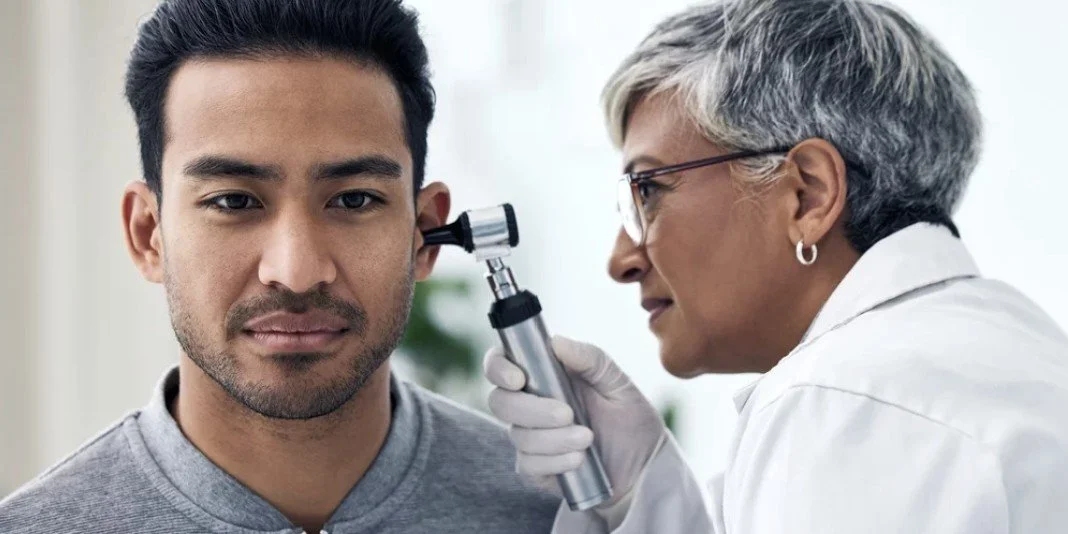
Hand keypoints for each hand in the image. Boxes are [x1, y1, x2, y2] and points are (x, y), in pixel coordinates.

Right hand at [483, 336, 664, 505]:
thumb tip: (556, 342)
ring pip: (518, 435)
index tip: (517, 378)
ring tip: (588, 438)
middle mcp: (530, 404)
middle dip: (532, 409)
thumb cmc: (629, 417)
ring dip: (553, 438)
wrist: (646, 466)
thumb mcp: (617, 382)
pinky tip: (579, 460)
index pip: (500, 364)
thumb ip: (589, 358)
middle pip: (500, 402)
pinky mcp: (537, 468)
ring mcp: (530, 437)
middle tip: (568, 414)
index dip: (498, 368)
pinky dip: (555, 462)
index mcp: (543, 375)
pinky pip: (528, 465)